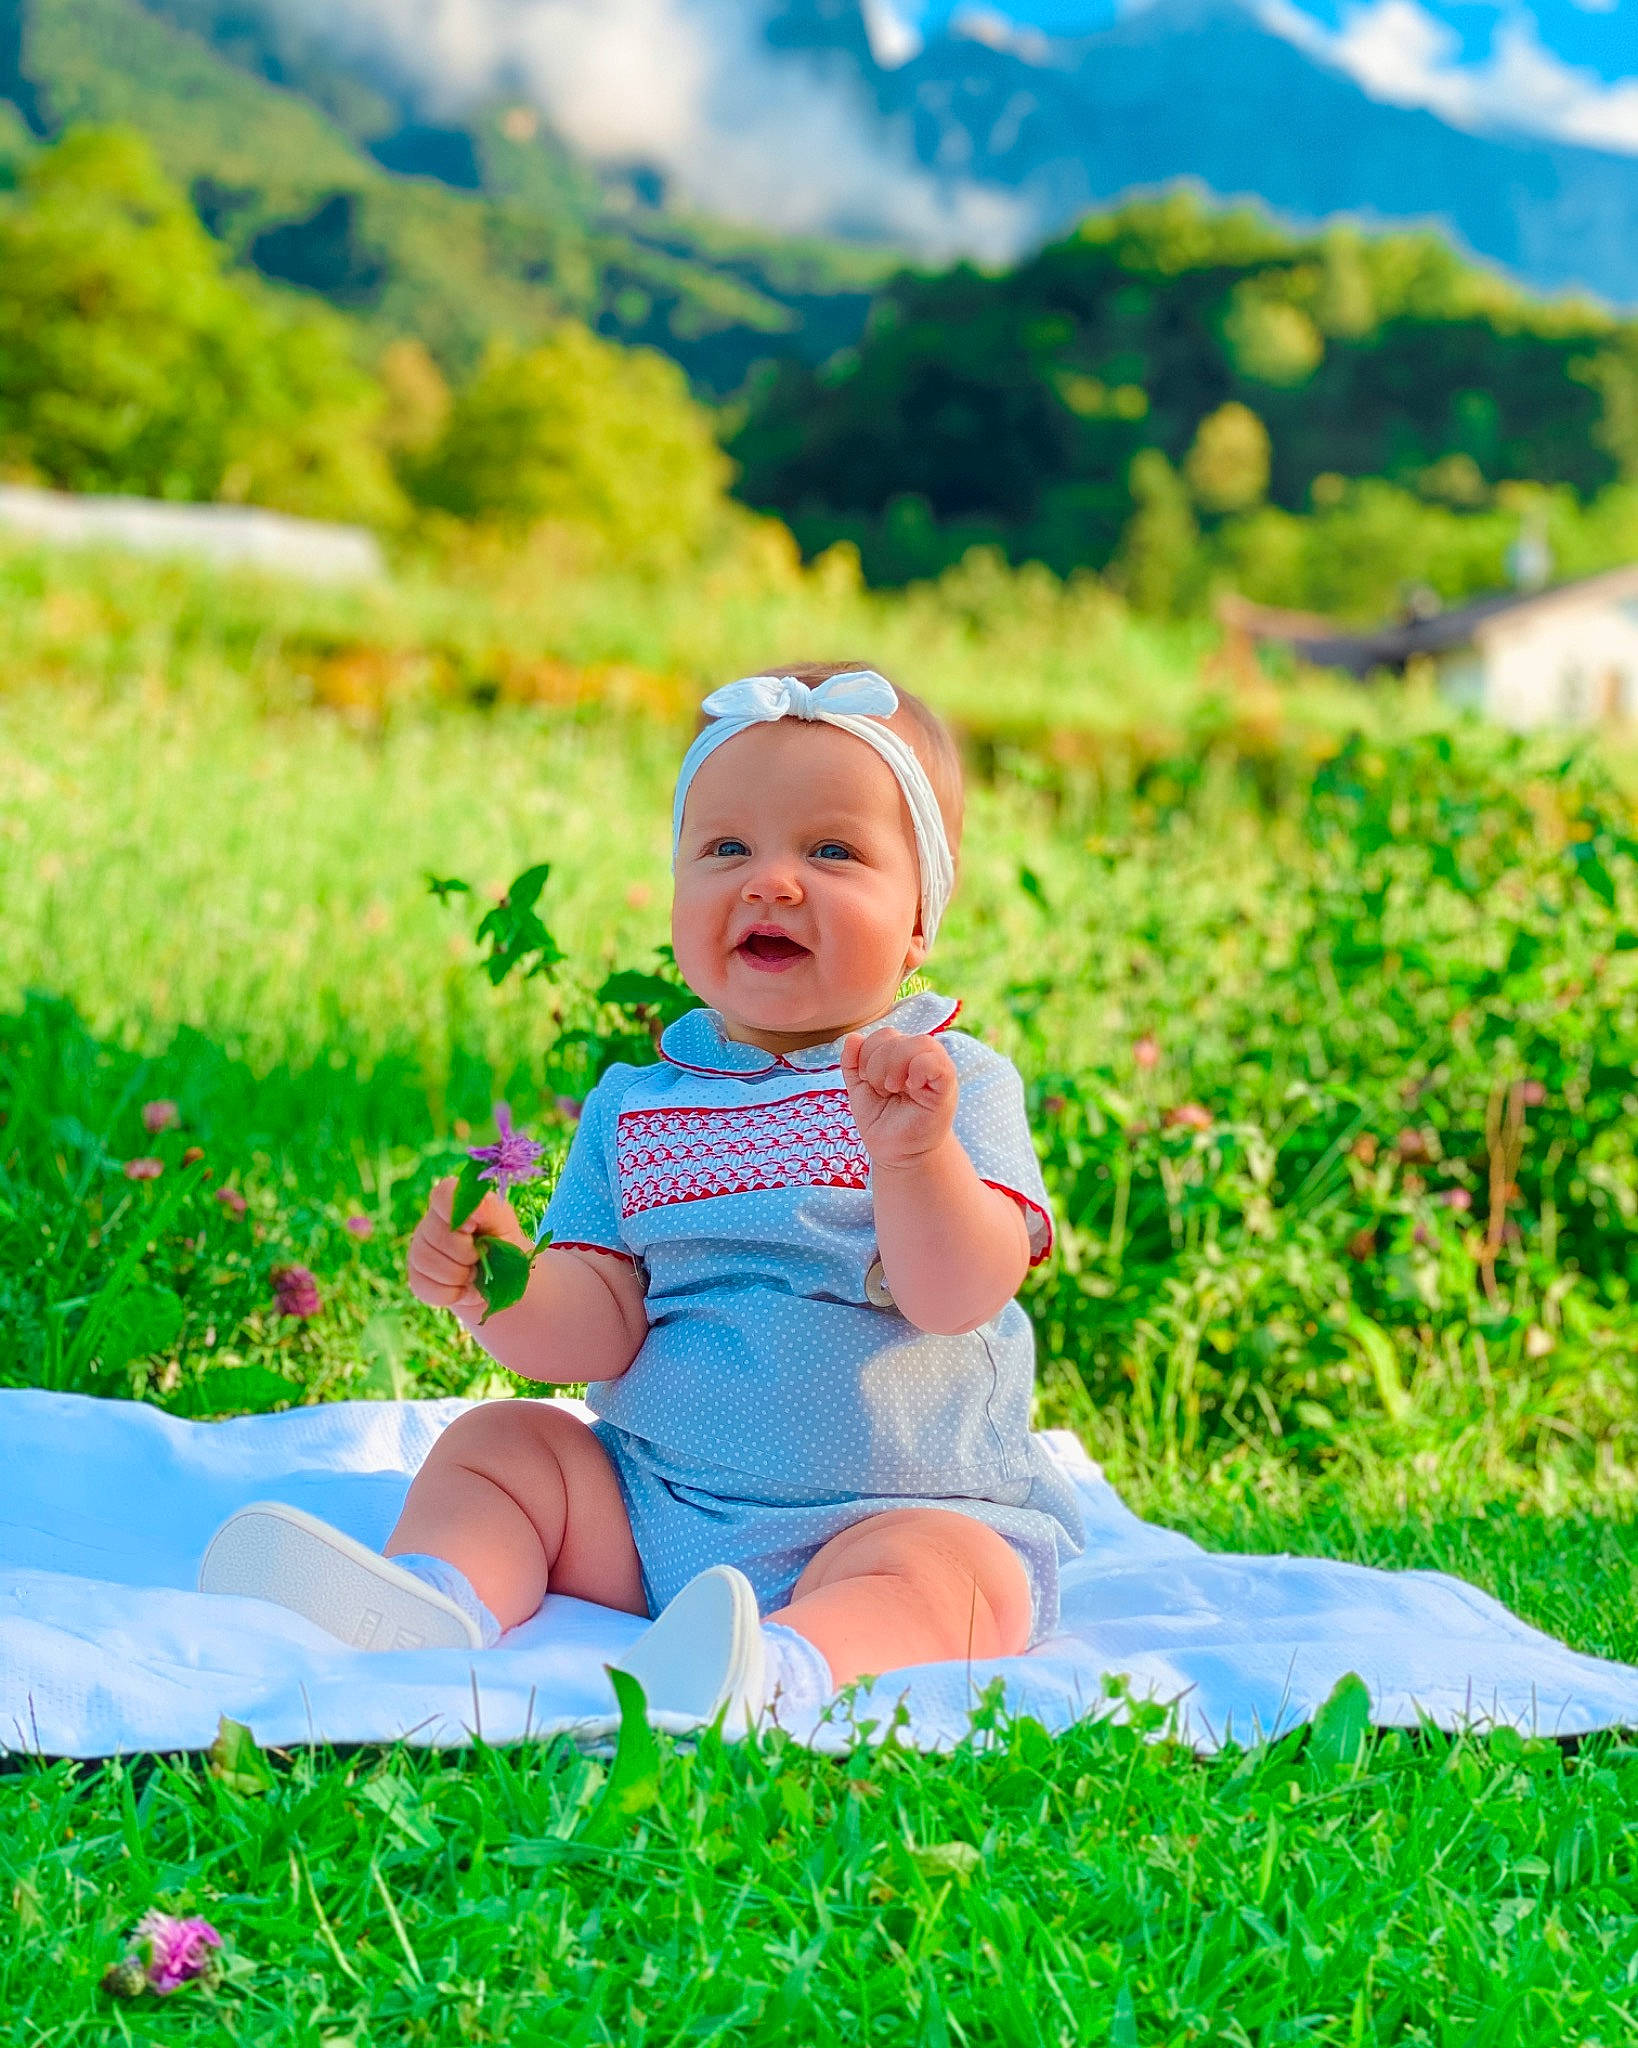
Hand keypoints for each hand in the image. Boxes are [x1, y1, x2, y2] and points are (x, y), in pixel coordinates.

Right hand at [408, 1176, 529, 1316]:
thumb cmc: (503, 1245)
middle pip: (436, 1235)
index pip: (443, 1194)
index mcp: (452, 1203)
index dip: (457, 1212)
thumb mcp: (504, 1225)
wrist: (498, 1281)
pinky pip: (425, 1286)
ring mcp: (419, 1250)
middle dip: (466, 1253)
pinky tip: (463, 1287)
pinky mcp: (416, 1278)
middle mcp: (430, 1223)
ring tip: (474, 1273)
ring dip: (459, 1274)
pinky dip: (451, 1292)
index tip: (474, 1228)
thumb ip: (490, 1210)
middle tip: (481, 1257)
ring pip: (427, 1261)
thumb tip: (476, 1204)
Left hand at [841, 1028, 958, 1167]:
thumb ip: (853, 1063)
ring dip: (895, 1066)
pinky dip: (919, 1069)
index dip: (868, 1054)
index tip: (869, 1082)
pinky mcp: (946, 1088)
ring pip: (920, 1042)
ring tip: (893, 1089)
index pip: (886, 1034)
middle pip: (896, 1036)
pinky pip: (938, 1063)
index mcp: (902, 1055)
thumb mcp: (860, 1089)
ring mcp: (936, 1071)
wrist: (896, 1154)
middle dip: (877, 1063)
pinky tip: (911, 1087)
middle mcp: (921, 1058)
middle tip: (882, 1089)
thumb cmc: (882, 1121)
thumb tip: (852, 1037)